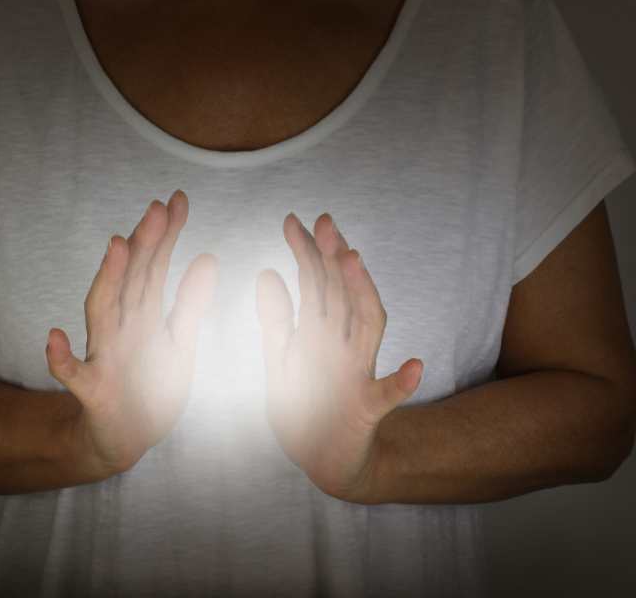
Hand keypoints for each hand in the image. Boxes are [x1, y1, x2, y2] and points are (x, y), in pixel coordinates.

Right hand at [46, 190, 217, 476]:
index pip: (155, 267)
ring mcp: (105, 357)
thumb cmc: (151, 387)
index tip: (180, 200)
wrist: (125, 440)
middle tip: (157, 208)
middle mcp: (121, 328)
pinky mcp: (94, 392)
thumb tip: (209, 257)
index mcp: (143, 316)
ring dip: (108, 280)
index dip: (167, 235)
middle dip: (144, 244)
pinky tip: (54, 338)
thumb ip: (190, 302)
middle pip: (131, 280)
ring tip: (117, 247)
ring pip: (102, 313)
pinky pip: (74, 375)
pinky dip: (62, 359)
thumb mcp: (179, 342)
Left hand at [255, 213, 421, 501]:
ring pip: (366, 327)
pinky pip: (385, 396)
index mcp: (319, 332)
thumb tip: (267, 271)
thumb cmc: (303, 406)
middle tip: (324, 222)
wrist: (321, 459)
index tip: (292, 221)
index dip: (305, 252)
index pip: (316, 283)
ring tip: (354, 263)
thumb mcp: (281, 359)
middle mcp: (342, 345)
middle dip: (333, 257)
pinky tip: (414, 368)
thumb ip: (277, 319)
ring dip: (362, 295)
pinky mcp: (365, 409)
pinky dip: (400, 383)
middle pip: (342, 293)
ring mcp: (357, 373)